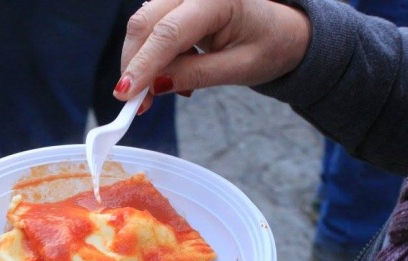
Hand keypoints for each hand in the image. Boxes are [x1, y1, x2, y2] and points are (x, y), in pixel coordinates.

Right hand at [114, 0, 310, 110]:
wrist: (282, 31)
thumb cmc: (269, 46)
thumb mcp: (240, 68)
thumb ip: (196, 75)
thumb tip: (155, 86)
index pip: (169, 32)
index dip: (143, 65)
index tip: (125, 95)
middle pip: (145, 22)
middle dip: (134, 65)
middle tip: (136, 104)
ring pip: (143, 26)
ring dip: (142, 63)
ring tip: (165, 91)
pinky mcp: (175, 5)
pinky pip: (151, 30)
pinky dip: (152, 57)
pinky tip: (173, 74)